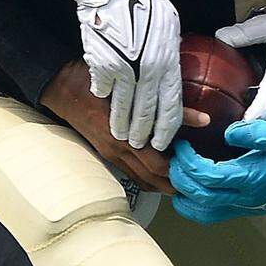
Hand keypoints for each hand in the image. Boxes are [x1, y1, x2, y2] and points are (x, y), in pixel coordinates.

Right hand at [40, 59, 209, 194]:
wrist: (63, 87)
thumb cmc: (98, 81)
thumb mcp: (133, 87)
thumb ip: (166, 104)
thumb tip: (203, 119)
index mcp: (124, 137)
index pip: (157, 165)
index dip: (179, 170)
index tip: (198, 169)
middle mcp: (117, 150)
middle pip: (151, 177)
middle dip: (174, 184)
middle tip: (196, 183)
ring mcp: (110, 152)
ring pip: (140, 178)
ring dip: (161, 183)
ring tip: (183, 182)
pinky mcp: (106, 151)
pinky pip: (131, 172)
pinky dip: (147, 176)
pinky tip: (160, 172)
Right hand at [76, 0, 182, 149]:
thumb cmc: (143, 3)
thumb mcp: (169, 26)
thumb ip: (172, 53)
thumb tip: (175, 69)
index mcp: (168, 63)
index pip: (172, 107)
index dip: (169, 130)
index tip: (165, 142)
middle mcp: (147, 72)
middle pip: (148, 117)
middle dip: (146, 138)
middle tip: (144, 146)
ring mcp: (124, 73)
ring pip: (124, 112)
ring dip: (124, 129)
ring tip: (124, 136)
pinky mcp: (102, 69)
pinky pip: (104, 93)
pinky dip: (105, 101)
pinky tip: (106, 106)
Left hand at [169, 119, 265, 223]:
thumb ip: (259, 132)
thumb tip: (228, 132)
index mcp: (254, 177)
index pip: (209, 177)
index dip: (189, 163)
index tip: (182, 145)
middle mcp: (247, 197)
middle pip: (200, 196)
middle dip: (180, 177)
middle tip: (174, 155)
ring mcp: (246, 205)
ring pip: (204, 211)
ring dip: (184, 195)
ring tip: (177, 172)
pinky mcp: (248, 206)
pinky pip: (214, 214)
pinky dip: (195, 204)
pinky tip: (191, 188)